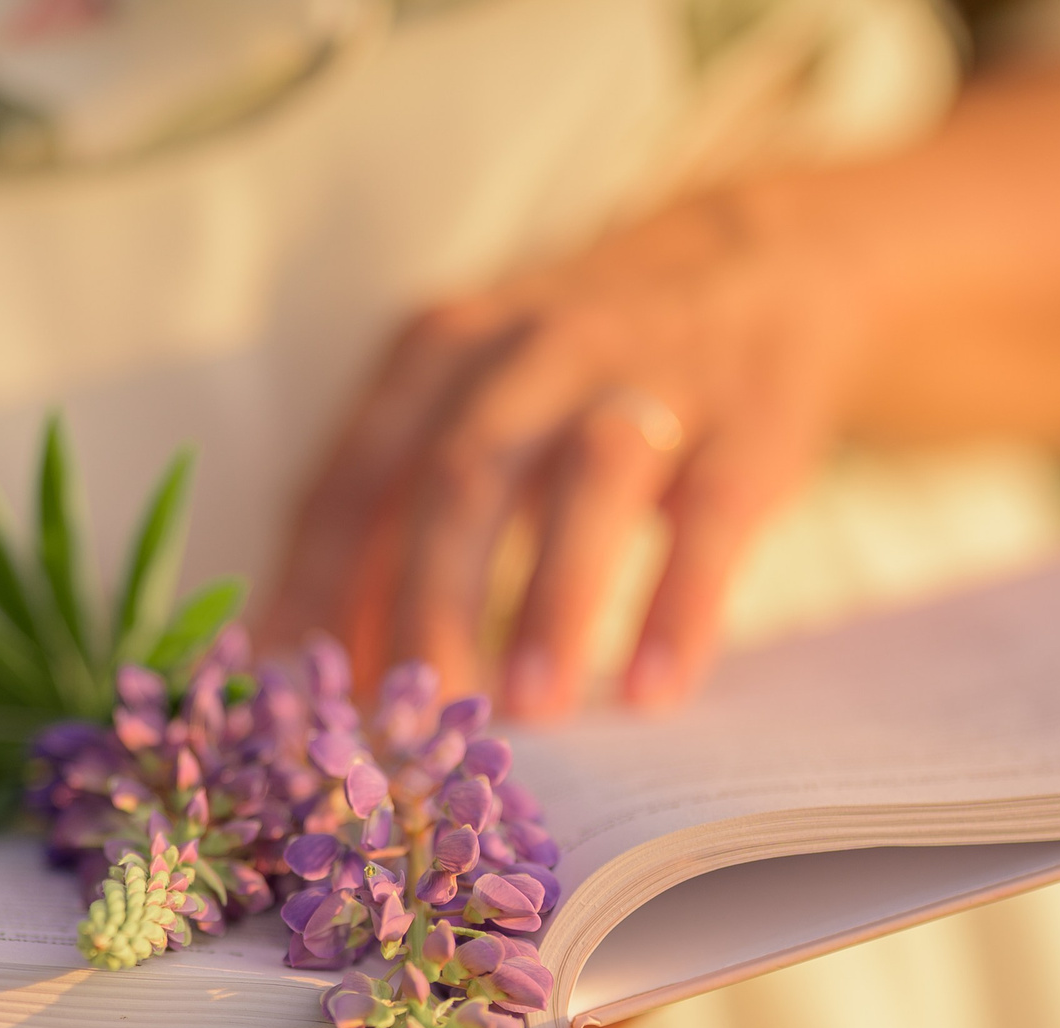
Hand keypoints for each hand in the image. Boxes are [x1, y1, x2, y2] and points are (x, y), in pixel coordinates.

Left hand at [263, 185, 872, 719]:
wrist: (761, 269)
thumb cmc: (576, 384)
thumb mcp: (474, 414)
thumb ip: (394, 526)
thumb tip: (320, 669)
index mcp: (439, 356)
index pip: (353, 479)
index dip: (316, 589)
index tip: (297, 696)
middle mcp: (534, 350)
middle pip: (460, 477)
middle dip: (427, 605)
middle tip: (412, 725)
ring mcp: (649, 377)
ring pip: (588, 480)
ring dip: (550, 599)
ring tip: (528, 710)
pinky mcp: (751, 422)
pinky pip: (711, 517)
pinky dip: (678, 608)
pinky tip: (650, 693)